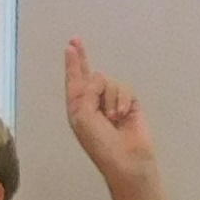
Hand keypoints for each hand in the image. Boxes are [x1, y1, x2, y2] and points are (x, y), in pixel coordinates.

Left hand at [59, 38, 153, 178]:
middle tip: (76, 41)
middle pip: (90, 74)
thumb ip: (86, 92)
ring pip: (109, 81)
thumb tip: (100, 78)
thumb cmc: (100, 143)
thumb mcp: (83, 117)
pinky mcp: (129, 103)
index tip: (70, 46)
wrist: (127, 159)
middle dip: (82, 58)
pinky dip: (123, 100)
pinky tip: (123, 115)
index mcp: (78, 107)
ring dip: (110, 98)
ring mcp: (111, 102)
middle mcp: (93, 102)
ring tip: (112, 118)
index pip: (74, 81)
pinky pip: (124, 89)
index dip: (72, 64)